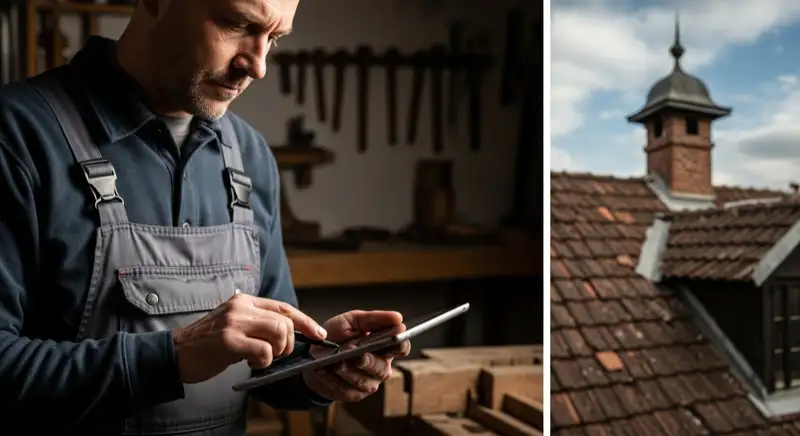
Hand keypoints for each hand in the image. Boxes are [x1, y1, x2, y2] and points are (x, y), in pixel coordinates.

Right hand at [172, 293, 326, 383]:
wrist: (175, 353)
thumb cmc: (208, 343)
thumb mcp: (235, 324)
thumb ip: (258, 323)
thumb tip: (290, 332)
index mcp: (244, 301)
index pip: (284, 307)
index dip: (306, 321)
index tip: (319, 333)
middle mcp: (241, 307)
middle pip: (285, 321)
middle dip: (288, 343)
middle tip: (275, 355)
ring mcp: (235, 322)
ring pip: (279, 333)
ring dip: (277, 351)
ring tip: (262, 359)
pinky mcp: (229, 340)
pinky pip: (263, 351)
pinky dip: (264, 362)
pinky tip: (251, 364)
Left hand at [301, 310, 411, 401]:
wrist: (313, 356)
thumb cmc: (336, 337)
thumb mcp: (352, 321)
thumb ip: (374, 319)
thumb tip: (398, 318)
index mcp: (384, 347)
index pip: (402, 348)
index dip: (400, 344)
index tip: (394, 337)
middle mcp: (381, 367)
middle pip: (382, 368)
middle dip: (367, 360)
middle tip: (355, 352)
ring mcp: (368, 383)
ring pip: (364, 382)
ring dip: (348, 370)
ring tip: (335, 362)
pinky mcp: (353, 395)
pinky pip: (347, 390)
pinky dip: (333, 379)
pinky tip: (324, 370)